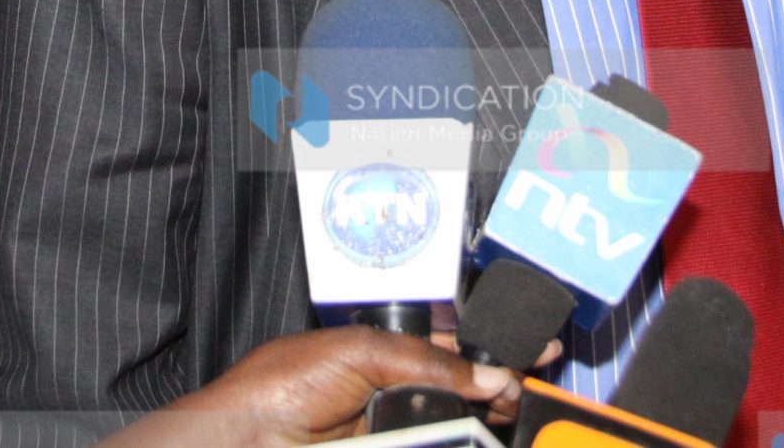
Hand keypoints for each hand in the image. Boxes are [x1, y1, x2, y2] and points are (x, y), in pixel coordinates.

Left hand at [101, 325, 523, 444]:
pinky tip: (485, 435)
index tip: (535, 347)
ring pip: (455, 427)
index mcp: (383, 351)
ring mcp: (393, 430)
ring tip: (512, 412)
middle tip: (528, 389)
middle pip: (463, 391)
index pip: (452, 346)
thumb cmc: (282, 384)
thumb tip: (487, 377)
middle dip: (500, 387)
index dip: (492, 347)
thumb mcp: (362, 353)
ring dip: (486, 421)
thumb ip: (429, 364)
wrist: (248, 441)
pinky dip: (463, 441)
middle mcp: (393, 392)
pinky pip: (439, 446)